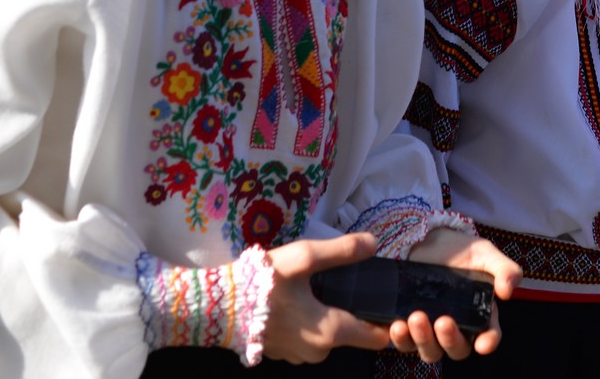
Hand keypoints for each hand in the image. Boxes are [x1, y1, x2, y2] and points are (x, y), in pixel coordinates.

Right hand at [264, 232, 394, 362]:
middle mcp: (316, 352)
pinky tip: (291, 300)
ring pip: (323, 334)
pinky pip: (301, 336)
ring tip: (312, 287)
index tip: (387, 301)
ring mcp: (295, 356)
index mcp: (330, 332)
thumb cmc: (262, 283)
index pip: (375, 338)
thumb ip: (342, 251)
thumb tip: (374, 244)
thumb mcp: (304, 258)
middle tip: (341, 281)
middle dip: (348, 309)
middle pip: (348, 332)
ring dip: (322, 313)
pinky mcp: (277, 352)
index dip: (385, 321)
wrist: (212, 306)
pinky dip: (302, 320)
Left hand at [392, 228, 522, 361]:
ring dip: (424, 340)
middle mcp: (457, 327)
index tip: (483, 343)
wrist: (424, 238)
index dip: (488, 341)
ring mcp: (431, 329)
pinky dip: (401, 338)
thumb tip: (508, 291)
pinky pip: (404, 343)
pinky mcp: (408, 326)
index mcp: (480, 313)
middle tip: (443, 320)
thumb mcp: (484, 253)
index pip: (488, 335)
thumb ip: (503, 268)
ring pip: (430, 351)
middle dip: (451, 340)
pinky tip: (397, 324)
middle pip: (457, 349)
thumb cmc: (459, 249)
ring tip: (416, 317)